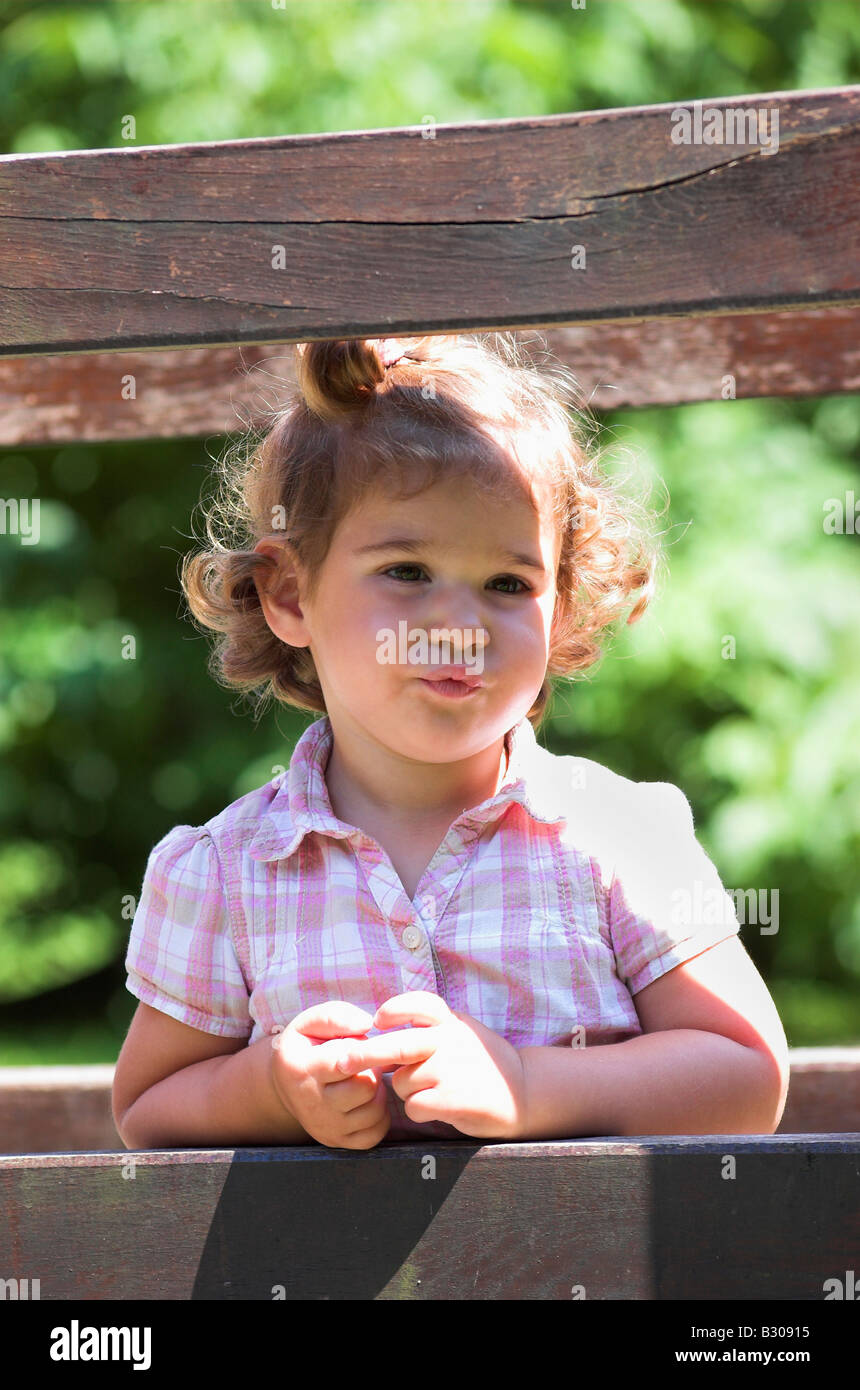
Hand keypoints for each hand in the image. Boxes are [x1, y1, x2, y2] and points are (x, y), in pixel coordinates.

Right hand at [270, 1001, 391, 1149]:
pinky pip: (375, 1133)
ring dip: (378, 1092)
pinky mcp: (337, 1142)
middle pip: (367, 1088)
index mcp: (302, 1070)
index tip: (361, 1045)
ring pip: (375, 1111)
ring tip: (363, 1079)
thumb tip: (366, 1025)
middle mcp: (312, 1104)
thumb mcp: (310, 1022)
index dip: (363, 1050)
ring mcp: (325, 1128)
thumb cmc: (305, 1047)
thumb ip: (336, 1016)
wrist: (286, 1084)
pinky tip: (367, 1100)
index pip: (347, 1062)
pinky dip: (379, 1116)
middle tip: (363, 1063)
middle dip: (372, 1070)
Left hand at [342, 992, 528, 1139]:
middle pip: (396, 1047)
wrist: (524, 1093)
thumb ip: (430, 1027)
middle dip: (366, 1056)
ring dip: (409, 1092)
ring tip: (433, 1092)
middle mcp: (450, 1040)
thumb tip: (383, 1030)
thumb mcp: (461, 1031)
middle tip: (342, 1062)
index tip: (377, 1020)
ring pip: (404, 1083)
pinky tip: (438, 1108)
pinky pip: (415, 1106)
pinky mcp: (454, 1099)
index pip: (419, 1004)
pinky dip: (419, 1111)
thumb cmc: (482, 1062)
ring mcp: (452, 1069)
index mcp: (451, 1021)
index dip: (395, 1010)